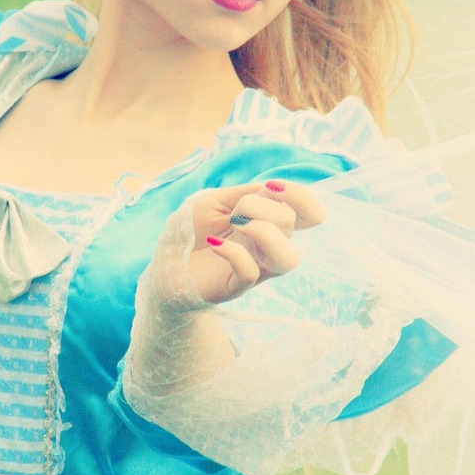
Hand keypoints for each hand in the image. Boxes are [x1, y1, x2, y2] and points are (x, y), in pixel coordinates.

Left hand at [187, 180, 324, 305]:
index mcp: (268, 223)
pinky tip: (215, 244)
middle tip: (233, 213)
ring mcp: (255, 268)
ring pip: (289, 259)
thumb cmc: (190, 230)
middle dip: (259, 206)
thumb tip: (273, 188)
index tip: (272, 188)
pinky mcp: (236, 286)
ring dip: (263, 234)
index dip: (301, 197)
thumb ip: (246, 194)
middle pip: (289, 223)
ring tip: (236, 226)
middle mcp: (267, 246)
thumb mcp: (215, 201)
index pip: (309, 214)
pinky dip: (234, 253)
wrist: (165, 263)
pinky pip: (250, 273)